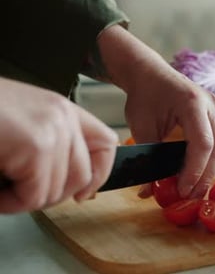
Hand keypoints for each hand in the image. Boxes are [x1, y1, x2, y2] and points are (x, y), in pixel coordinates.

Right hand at [0, 77, 117, 212]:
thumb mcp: (23, 127)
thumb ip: (53, 147)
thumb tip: (80, 189)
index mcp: (62, 110)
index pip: (106, 143)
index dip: (98, 173)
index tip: (82, 193)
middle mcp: (63, 116)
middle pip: (83, 176)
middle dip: (50, 195)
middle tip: (20, 192)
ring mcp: (53, 129)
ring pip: (58, 191)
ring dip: (26, 200)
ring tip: (2, 187)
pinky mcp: (36, 145)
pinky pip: (34, 196)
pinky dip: (10, 203)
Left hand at [98, 25, 214, 198]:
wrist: (150, 74)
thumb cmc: (145, 97)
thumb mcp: (141, 126)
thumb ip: (149, 156)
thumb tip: (150, 192)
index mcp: (192, 104)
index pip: (203, 143)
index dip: (195, 171)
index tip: (183, 190)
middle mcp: (213, 104)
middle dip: (205, 176)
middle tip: (189, 195)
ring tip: (212, 174)